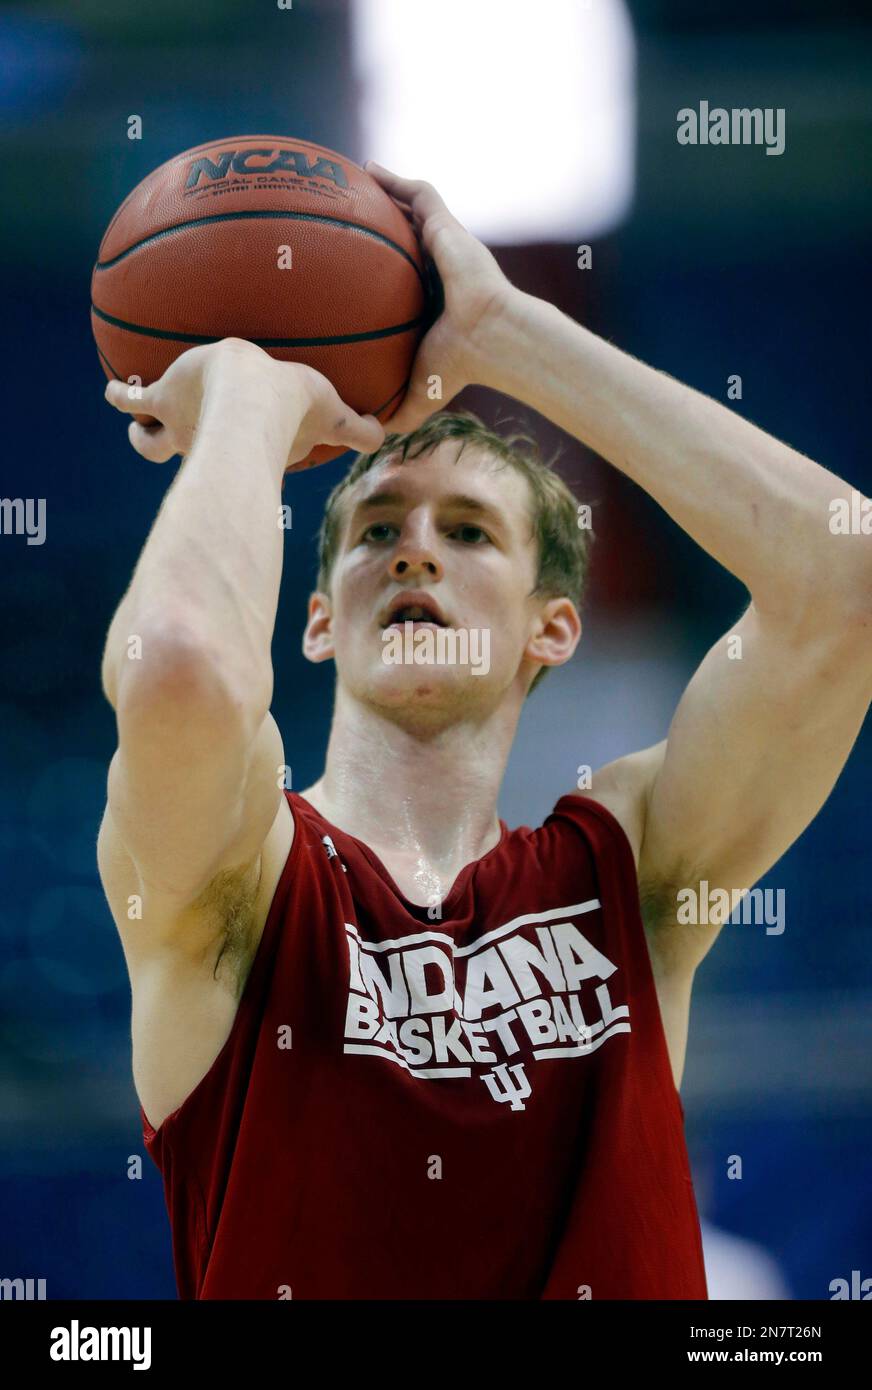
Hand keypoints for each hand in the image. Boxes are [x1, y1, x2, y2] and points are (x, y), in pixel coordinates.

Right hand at [104, 338, 384, 468]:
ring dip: (139, 429)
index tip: (238, 458)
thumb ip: (357, 428)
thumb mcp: (332, 410)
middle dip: (169, 447)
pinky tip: (110, 392)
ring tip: (131, 416)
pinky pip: (130, 400)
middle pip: (179, 450)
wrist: (254, 393)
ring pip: (146, 433)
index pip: (236, 449)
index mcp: (241, 441)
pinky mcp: (164, 397)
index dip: (237, 454)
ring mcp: (180, 418)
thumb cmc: (293, 404)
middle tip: (164, 442)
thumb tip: (389, 436)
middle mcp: (208, 438)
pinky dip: (119, 397)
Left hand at [365, 162, 514, 431]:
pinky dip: (396, 182)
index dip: (380, 273)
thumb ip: (396, 413)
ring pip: (413, 211)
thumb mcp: (418, 393)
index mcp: (431, 302)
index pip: (403, 281)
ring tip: (353, 179)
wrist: (492, 339)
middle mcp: (438, 270)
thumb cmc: (460, 368)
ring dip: (387, 194)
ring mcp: (446, 246)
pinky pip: (421, 196)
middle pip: (406, 239)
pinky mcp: (450, 228)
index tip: (352, 270)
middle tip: (344, 218)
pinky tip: (368, 170)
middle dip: (381, 225)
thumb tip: (368, 438)